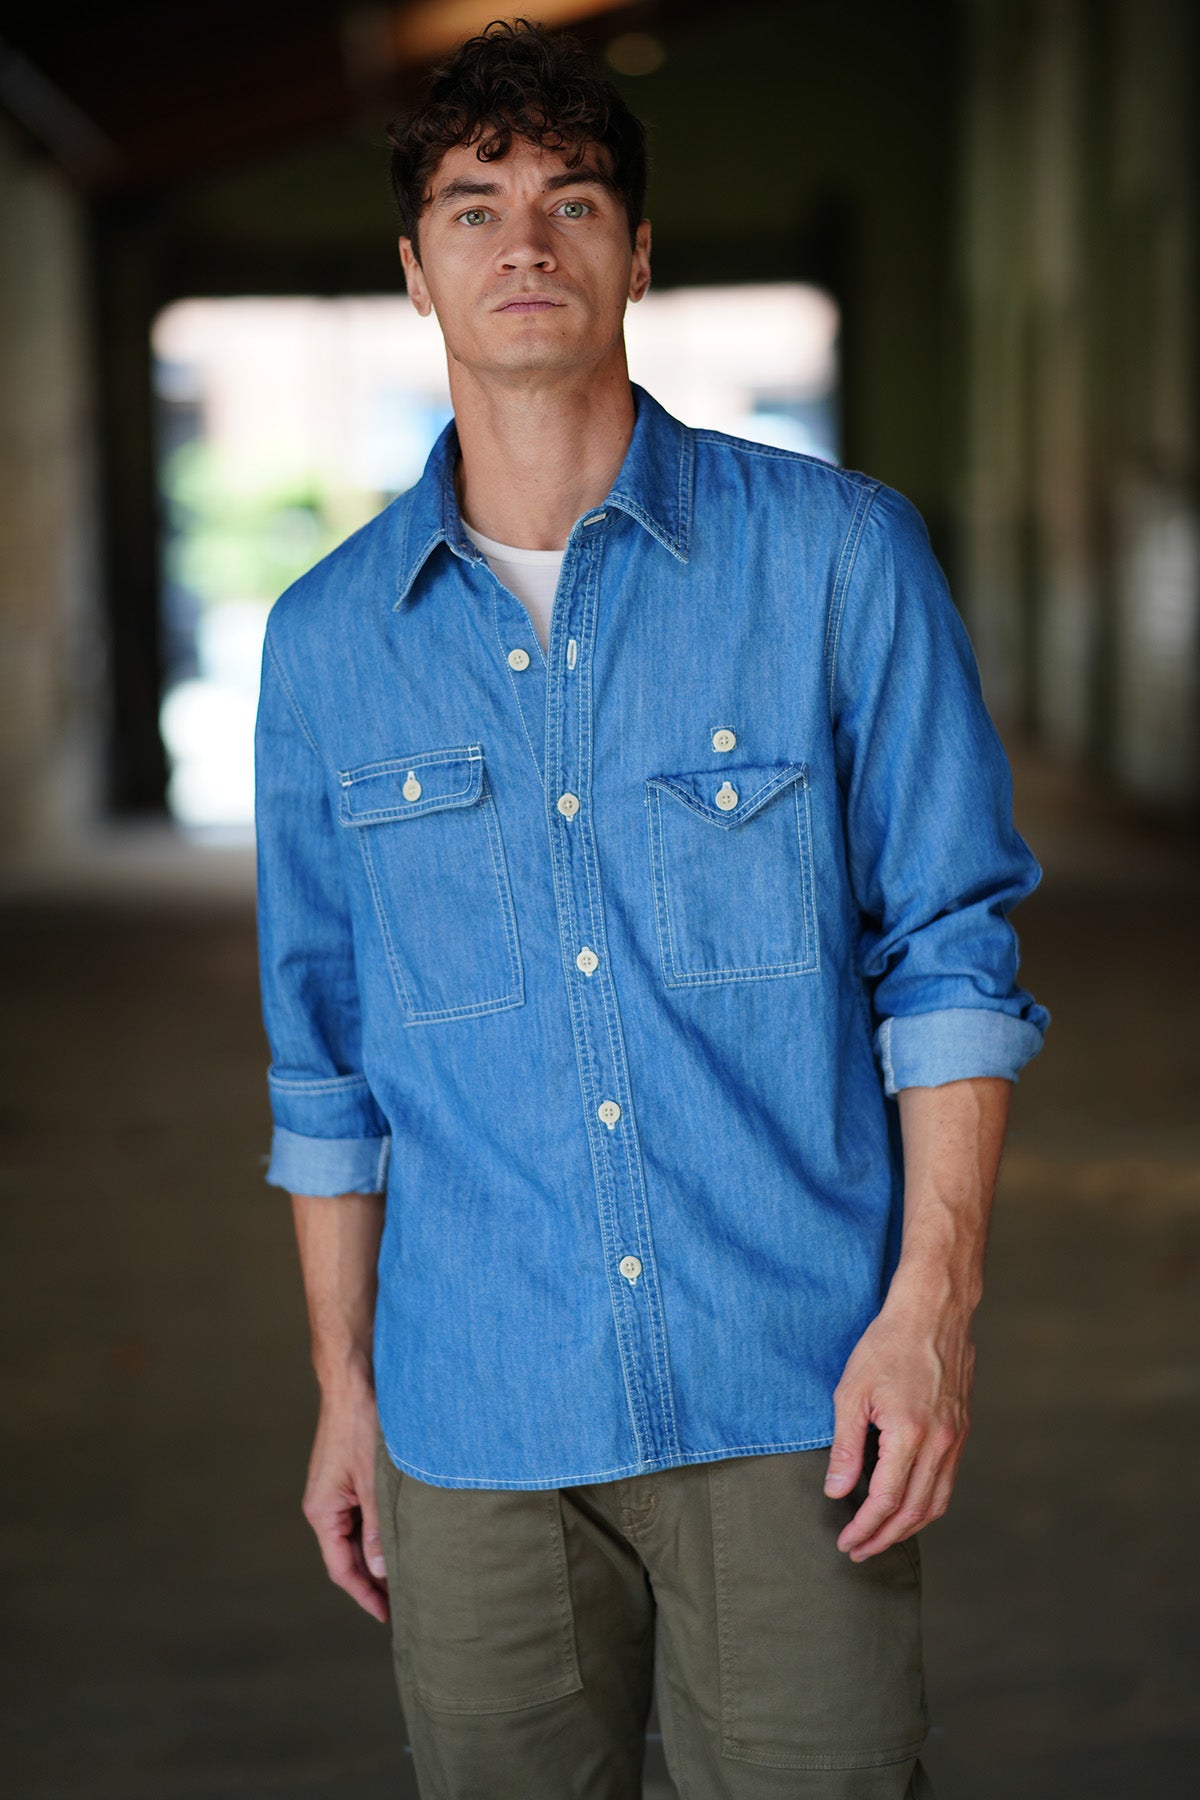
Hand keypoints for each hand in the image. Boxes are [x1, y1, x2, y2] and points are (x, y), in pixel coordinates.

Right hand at [300, 1381, 389, 1622]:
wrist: (354, 1379)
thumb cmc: (360, 1424)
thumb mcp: (372, 1479)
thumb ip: (377, 1526)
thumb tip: (381, 1569)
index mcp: (322, 1511)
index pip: (342, 1568)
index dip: (365, 1594)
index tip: (388, 1615)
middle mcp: (325, 1505)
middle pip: (349, 1555)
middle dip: (375, 1578)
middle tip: (407, 1600)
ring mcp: (337, 1491)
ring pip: (359, 1534)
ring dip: (380, 1552)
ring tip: (411, 1572)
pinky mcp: (349, 1476)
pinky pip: (364, 1513)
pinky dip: (381, 1528)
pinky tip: (405, 1535)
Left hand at [822, 1294, 973, 1560]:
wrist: (933, 1312)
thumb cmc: (887, 1345)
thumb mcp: (852, 1392)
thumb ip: (845, 1447)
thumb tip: (837, 1491)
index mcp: (909, 1434)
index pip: (885, 1500)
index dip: (863, 1527)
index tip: (846, 1541)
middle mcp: (940, 1443)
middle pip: (912, 1512)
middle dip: (883, 1538)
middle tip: (859, 1551)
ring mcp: (956, 1439)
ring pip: (935, 1504)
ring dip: (907, 1529)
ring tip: (881, 1538)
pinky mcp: (962, 1431)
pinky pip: (947, 1483)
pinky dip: (926, 1505)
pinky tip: (906, 1508)